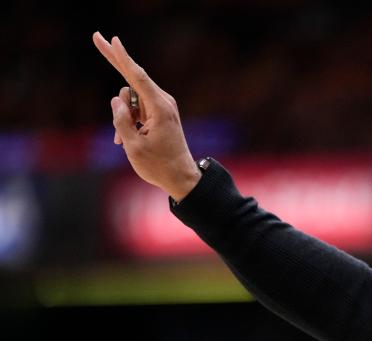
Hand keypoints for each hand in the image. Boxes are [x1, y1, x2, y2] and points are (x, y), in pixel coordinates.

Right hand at [92, 32, 200, 201]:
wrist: (181, 178)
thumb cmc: (158, 166)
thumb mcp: (133, 146)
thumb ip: (121, 120)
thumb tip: (116, 99)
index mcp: (159, 108)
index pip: (136, 77)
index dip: (121, 57)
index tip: (112, 39)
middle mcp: (163, 102)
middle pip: (132, 78)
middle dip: (113, 61)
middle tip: (96, 36)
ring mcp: (161, 107)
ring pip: (129, 98)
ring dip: (121, 115)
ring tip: (124, 139)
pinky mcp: (159, 113)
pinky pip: (135, 108)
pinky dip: (127, 120)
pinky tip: (124, 140)